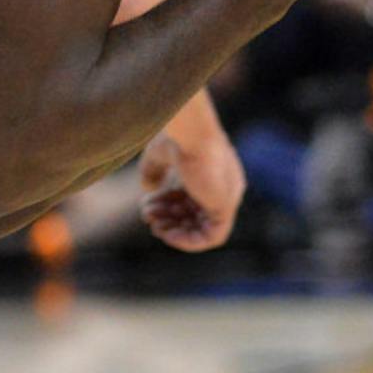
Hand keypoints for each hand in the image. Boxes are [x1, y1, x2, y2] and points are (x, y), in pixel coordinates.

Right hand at [138, 128, 245, 251]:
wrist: (190, 132)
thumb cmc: (176, 137)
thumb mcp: (159, 155)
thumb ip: (154, 171)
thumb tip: (148, 189)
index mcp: (211, 171)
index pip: (190, 196)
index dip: (167, 203)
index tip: (146, 203)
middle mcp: (222, 186)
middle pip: (194, 213)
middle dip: (168, 217)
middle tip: (147, 216)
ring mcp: (226, 198)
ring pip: (201, 226)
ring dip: (176, 230)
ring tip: (154, 226)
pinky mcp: (225, 208)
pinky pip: (211, 237)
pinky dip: (189, 240)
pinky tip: (168, 235)